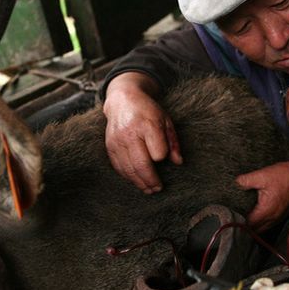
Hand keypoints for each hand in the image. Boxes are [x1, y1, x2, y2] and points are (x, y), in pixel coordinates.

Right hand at [103, 73, 181, 192]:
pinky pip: (119, 167)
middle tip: (158, 188)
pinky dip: (128, 177)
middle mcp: (130, 133)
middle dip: (151, 180)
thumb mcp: (166, 120)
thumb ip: (173, 141)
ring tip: (148, 189)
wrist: (122, 100)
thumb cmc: (148, 111)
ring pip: (129, 169)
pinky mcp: (110, 146)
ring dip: (139, 183)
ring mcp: (117, 141)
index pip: (157, 152)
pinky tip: (136, 180)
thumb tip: (178, 162)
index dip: (162, 157)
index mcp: (147, 125)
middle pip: (142, 165)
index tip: (163, 158)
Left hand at [236, 160, 288, 231]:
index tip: (230, 216)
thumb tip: (235, 184)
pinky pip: (267, 224)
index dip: (238, 222)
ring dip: (252, 226)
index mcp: (266, 210)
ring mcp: (277, 218)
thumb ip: (246, 181)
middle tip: (234, 218)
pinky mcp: (280, 215)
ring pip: (261, 229)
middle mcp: (272, 218)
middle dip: (244, 226)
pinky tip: (253, 215)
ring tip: (242, 217)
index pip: (248, 224)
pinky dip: (259, 223)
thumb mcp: (262, 175)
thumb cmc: (284, 176)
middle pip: (254, 230)